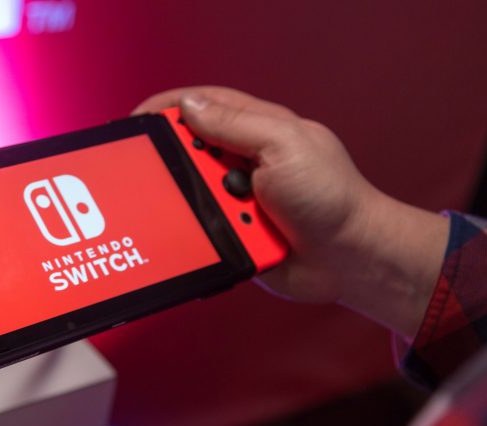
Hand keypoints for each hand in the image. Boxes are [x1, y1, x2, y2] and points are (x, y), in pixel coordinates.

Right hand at [134, 86, 447, 336]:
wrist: (348, 259)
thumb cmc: (331, 197)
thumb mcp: (284, 145)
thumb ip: (236, 124)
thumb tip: (187, 107)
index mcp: (256, 129)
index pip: (201, 106)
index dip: (167, 109)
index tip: (138, 122)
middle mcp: (242, 161)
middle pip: (187, 152)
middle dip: (177, 166)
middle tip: (167, 177)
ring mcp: (236, 198)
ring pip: (191, 196)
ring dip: (200, 207)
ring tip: (226, 217)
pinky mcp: (232, 232)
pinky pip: (200, 230)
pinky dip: (204, 235)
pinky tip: (221, 239)